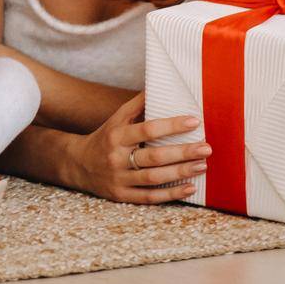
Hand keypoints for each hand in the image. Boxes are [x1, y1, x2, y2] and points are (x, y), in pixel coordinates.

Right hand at [65, 92, 210, 203]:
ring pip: (154, 178)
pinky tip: (190, 188)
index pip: (147, 129)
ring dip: (180, 172)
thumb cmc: (105, 138)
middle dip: (182, 152)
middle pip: (153, 156)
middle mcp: (116, 157)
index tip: (194, 121)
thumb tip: (157, 86)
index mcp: (116, 135)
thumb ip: (136, 106)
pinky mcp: (122, 196)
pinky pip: (150, 197)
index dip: (171, 125)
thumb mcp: (116, 119)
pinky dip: (171, 194)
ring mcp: (119, 179)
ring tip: (202, 166)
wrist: (78, 164)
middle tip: (206, 148)